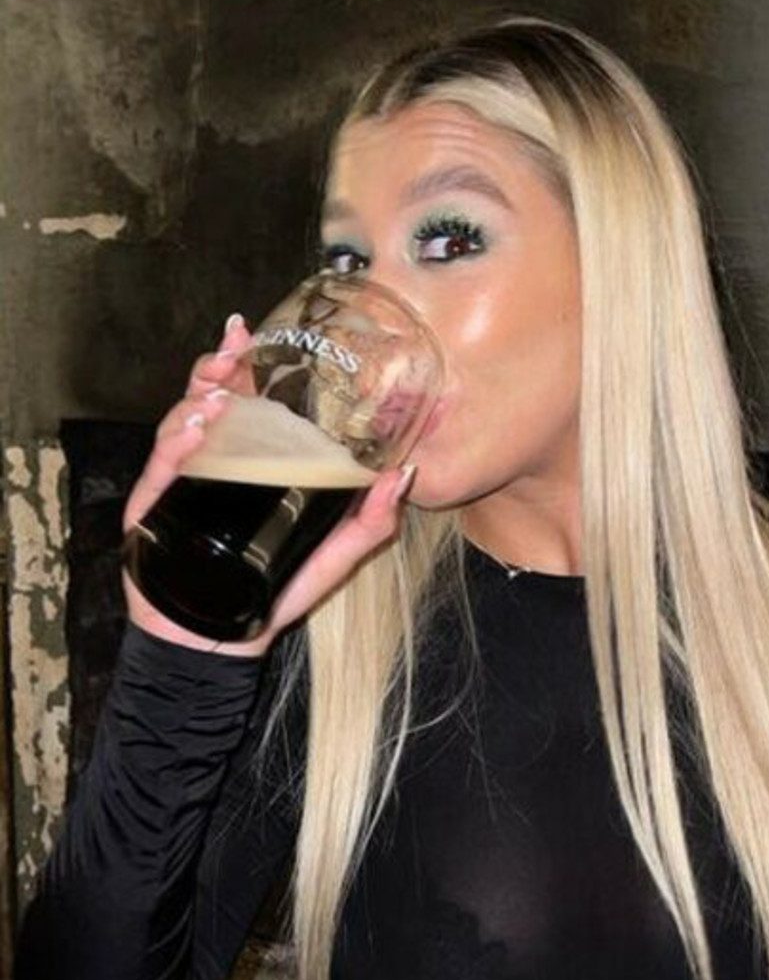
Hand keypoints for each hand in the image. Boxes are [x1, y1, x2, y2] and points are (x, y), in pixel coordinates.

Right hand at [122, 313, 416, 658]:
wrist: (216, 644)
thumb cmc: (270, 595)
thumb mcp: (330, 557)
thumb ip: (368, 522)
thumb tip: (403, 475)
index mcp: (249, 464)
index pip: (242, 402)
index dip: (243, 365)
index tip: (252, 335)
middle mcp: (211, 465)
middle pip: (206, 401)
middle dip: (216, 367)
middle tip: (234, 347)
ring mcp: (179, 484)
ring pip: (179, 425)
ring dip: (197, 399)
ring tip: (218, 390)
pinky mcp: (153, 509)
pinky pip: (161, 467)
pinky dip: (176, 443)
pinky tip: (196, 428)